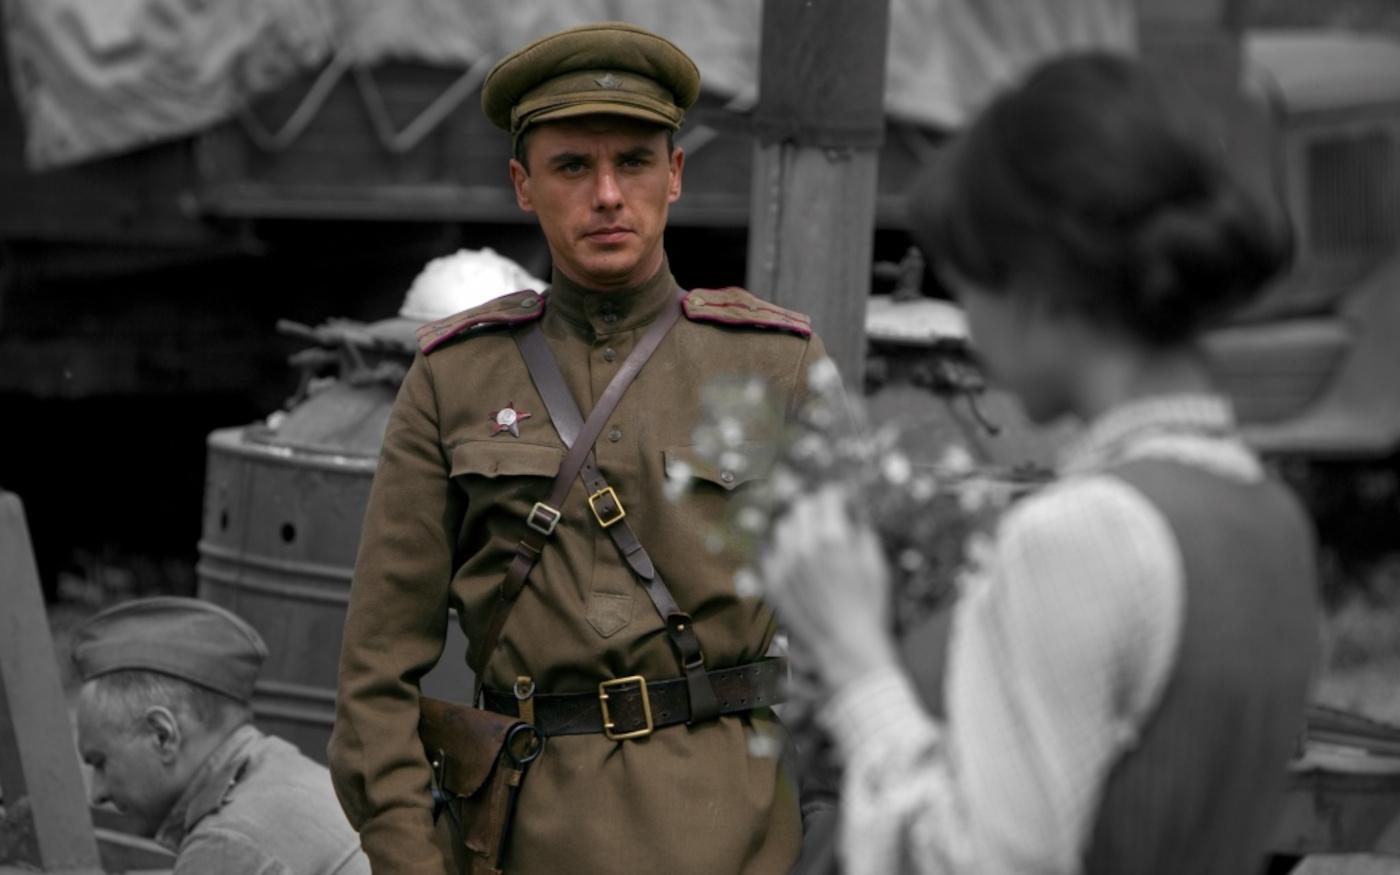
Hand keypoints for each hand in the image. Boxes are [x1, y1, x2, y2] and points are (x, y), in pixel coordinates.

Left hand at [759, 486, 899, 693]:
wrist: (846, 647)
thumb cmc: (868, 607)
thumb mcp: (876, 564)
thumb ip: (862, 530)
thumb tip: (853, 510)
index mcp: (833, 539)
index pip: (827, 497)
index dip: (835, 494)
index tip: (839, 497)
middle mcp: (804, 547)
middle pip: (801, 507)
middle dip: (815, 506)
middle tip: (824, 514)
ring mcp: (784, 565)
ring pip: (782, 528)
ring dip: (796, 526)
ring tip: (809, 535)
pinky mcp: (773, 583)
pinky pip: (770, 553)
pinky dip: (782, 550)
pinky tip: (794, 557)